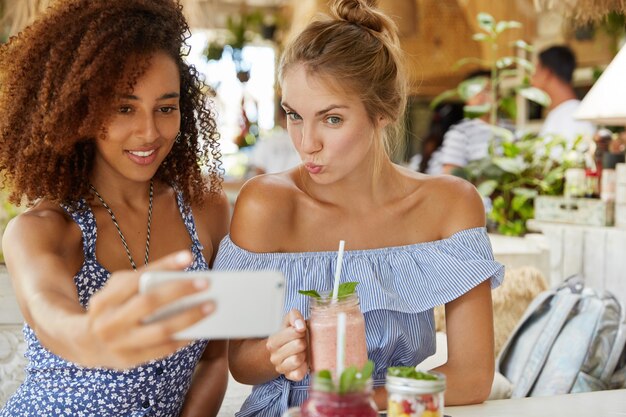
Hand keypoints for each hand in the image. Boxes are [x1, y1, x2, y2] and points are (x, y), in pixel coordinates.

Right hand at [81, 250, 213, 368]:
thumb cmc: (112, 307)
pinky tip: (199, 329)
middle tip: (207, 283)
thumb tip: (183, 276)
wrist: (84, 344)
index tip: (189, 257)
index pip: (137, 278)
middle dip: (179, 291)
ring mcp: (119, 344)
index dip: (163, 266)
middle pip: (149, 303)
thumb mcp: (116, 289)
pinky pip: (162, 350)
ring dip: (189, 318)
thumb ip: (143, 281)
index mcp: (105, 299)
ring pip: (160, 330)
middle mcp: (109, 322)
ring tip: (211, 306)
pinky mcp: (130, 361)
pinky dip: (182, 339)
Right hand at [266, 309, 307, 380]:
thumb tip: (300, 326)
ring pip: (298, 359)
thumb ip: (294, 316)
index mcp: (273, 341)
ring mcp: (280, 368)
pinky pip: (299, 373)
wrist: (285, 350)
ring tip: (302, 351)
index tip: (300, 331)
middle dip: (303, 341)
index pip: (294, 332)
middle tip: (302, 341)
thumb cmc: (290, 334)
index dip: (301, 330)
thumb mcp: (290, 320)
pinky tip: (303, 361)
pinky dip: (304, 367)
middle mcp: (274, 356)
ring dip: (304, 354)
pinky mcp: (289, 377)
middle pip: (298, 345)